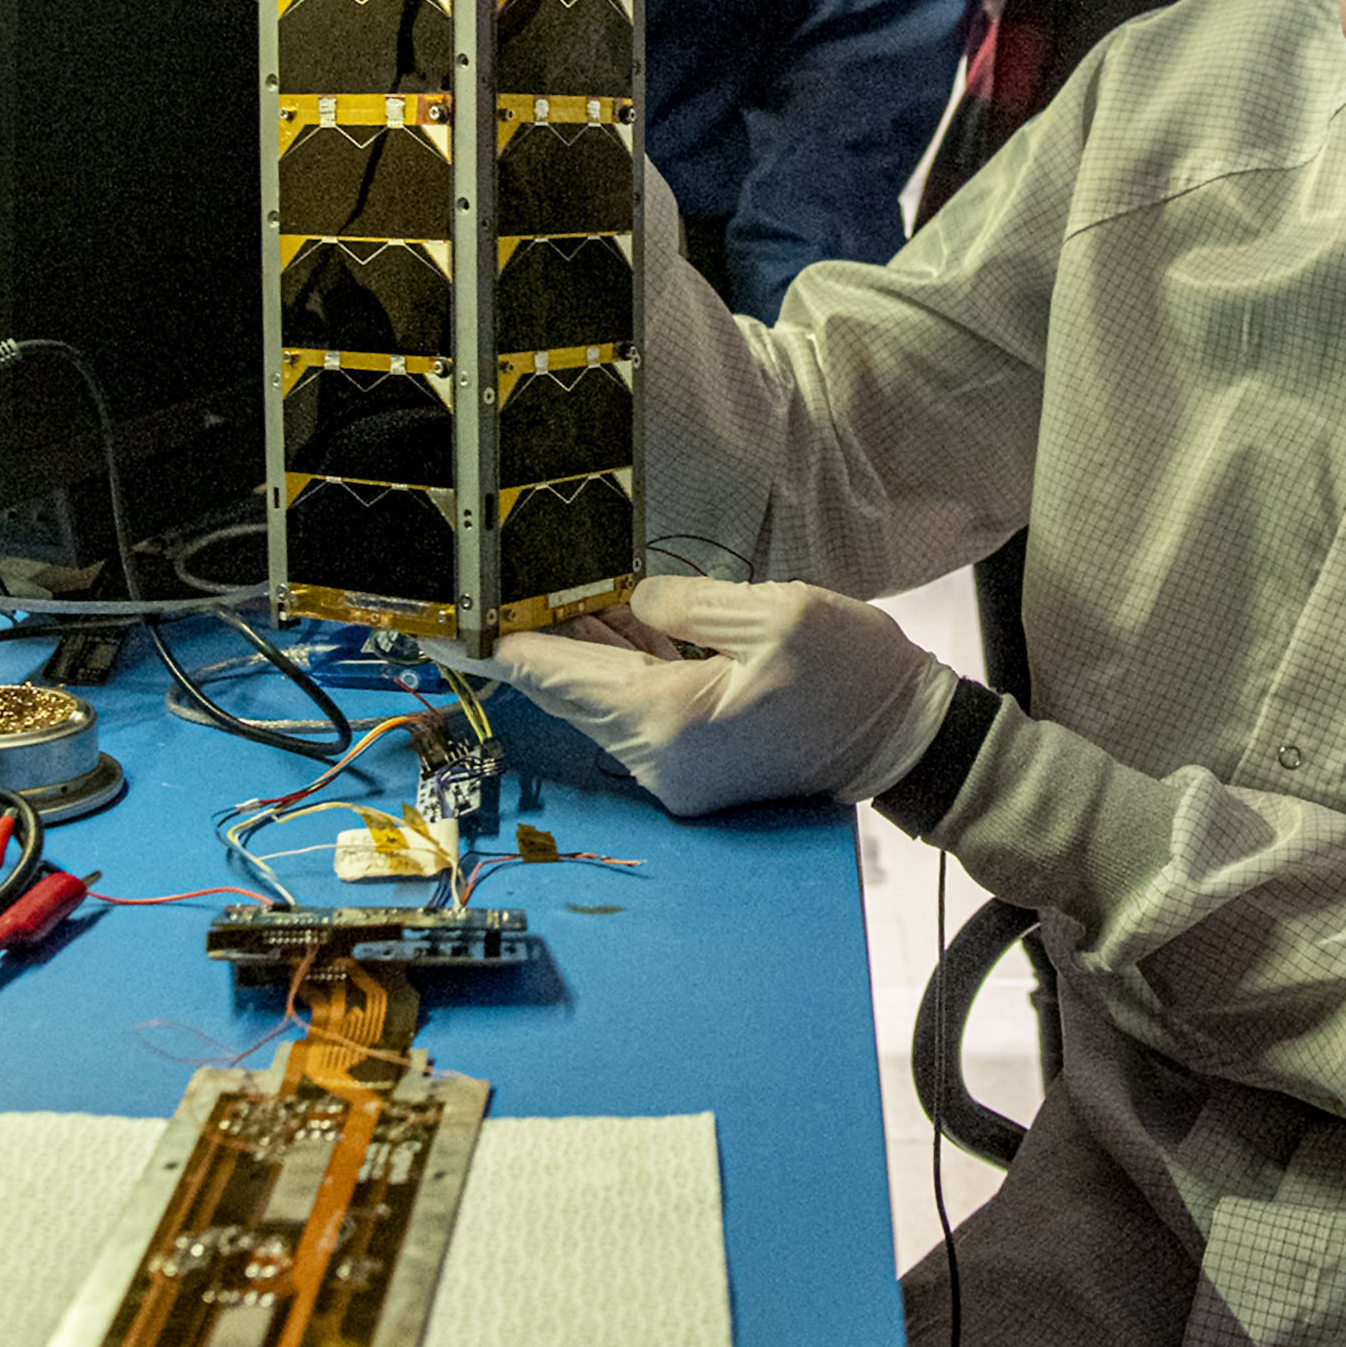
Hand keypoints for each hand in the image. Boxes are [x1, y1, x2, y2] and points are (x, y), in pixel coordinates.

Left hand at [478, 575, 958, 817]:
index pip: (552, 674)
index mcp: (669, 717)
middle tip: (488, 578)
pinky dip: (619, 662)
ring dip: (579, 641)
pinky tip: (605, 613)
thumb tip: (629, 595)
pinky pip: (636, 706)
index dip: (488, 642)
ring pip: (600, 695)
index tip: (434, 624)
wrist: (911, 744)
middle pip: (568, 686)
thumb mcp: (777, 612)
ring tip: (545, 581)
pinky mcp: (694, 762)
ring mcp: (675, 768)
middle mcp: (659, 757)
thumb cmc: (857, 677)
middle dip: (531, 629)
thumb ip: (686, 599)